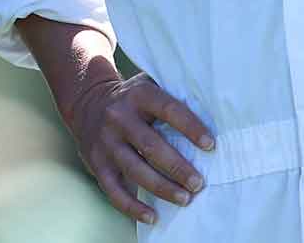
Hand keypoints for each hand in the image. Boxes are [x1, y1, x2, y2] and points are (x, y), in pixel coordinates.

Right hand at [65, 72, 214, 225]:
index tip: (210, 145)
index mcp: (139, 94)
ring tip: (185, 199)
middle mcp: (118, 117)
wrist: (87, 103)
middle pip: (151, 146)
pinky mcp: (96, 163)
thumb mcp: (149, 86)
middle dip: (178, 167)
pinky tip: (153, 217)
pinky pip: (113, 190)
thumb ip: (174, 95)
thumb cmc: (133, 99)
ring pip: (134, 170)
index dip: (190, 127)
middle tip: (199, 184)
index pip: (168, 109)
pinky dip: (133, 207)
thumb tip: (216, 114)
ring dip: (162, 188)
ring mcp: (105, 142)